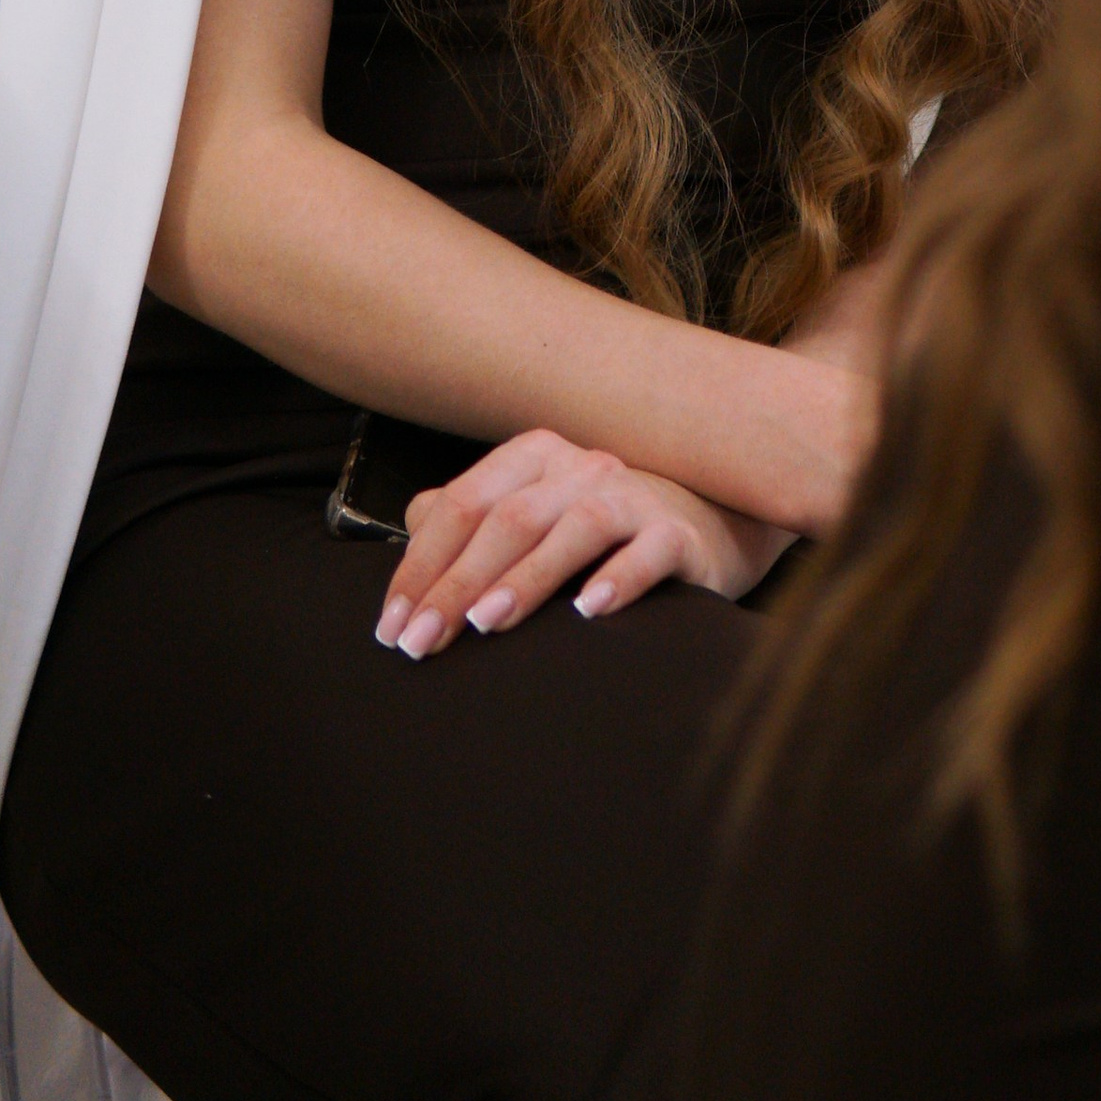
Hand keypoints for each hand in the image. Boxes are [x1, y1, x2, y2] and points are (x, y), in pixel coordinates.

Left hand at [375, 429, 790, 658]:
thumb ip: (476, 517)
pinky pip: (649, 548)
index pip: (464, 504)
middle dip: (456, 583)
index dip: (421, 565)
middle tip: (420, 643)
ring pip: (575, 526)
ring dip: (528, 575)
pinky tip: (588, 612)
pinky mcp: (680, 532)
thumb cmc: (603, 530)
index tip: (391, 626)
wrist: (709, 523)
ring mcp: (635, 494)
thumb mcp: (535, 514)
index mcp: (535, 457)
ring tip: (487, 623)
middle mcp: (582, 466)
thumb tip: (414, 529)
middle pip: (509, 518)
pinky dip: (618, 578)